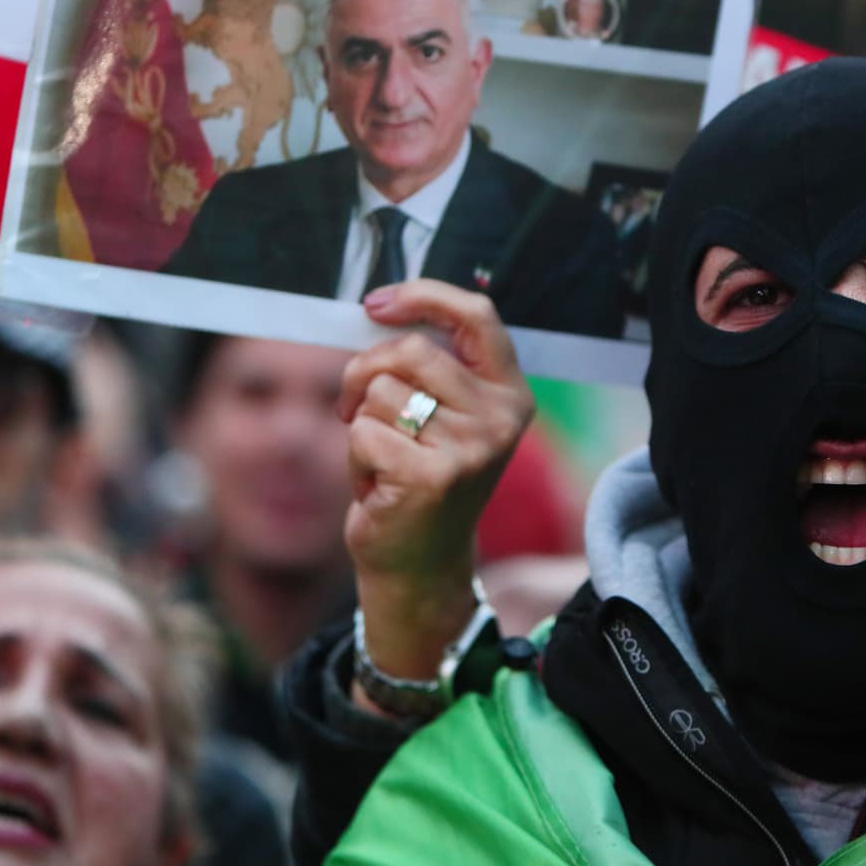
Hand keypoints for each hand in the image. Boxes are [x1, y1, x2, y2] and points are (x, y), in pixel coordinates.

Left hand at [338, 280, 533, 695]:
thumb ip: (430, 368)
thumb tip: (380, 309)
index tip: (377, 303)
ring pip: (381, 391)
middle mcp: (500, 418)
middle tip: (356, 409)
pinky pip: (363, 432)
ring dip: (362, 422)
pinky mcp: (432, 476)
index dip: (425, 296)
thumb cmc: (421, 481)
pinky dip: (355, 457)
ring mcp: (471, 448)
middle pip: (411, 351)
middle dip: (365, 374)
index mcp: (510, 394)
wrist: (420, 568)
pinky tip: (378, 487)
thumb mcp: (443, 417)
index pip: (477, 316)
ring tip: (383, 460)